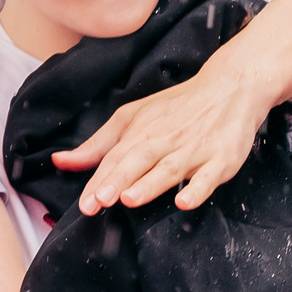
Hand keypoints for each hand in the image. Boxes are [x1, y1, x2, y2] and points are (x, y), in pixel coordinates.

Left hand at [52, 50, 269, 213]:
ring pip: (169, 169)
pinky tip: (185, 202)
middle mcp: (166, 140)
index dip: (99, 181)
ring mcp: (194, 151)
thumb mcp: (133, 117)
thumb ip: (98, 145)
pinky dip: (197, 189)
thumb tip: (61, 161)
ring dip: (150, 184)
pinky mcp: (221, 160)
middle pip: (138, 160)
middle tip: (98, 201)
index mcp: (142, 131)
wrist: (231, 88)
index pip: (116, 157)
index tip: (85, 203)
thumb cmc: (178, 107)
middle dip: (118, 180)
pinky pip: (209, 177)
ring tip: (130, 199)